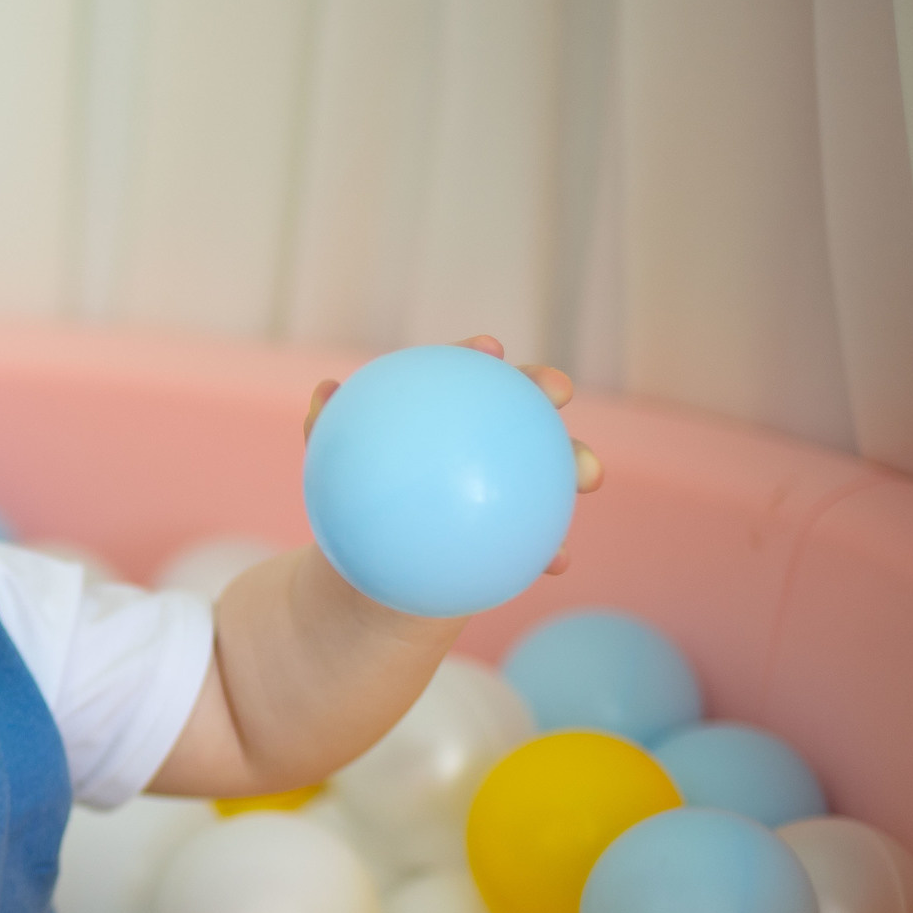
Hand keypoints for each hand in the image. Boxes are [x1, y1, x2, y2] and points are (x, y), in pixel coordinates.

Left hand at [302, 334, 603, 575]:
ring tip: (587, 475)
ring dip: (576, 463)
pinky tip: (558, 562)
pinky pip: (539, 537)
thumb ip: (329, 428)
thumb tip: (325, 392)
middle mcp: (486, 436)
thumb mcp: (338, 466)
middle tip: (557, 390)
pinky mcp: (516, 526)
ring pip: (550, 464)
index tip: (489, 350)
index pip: (462, 373)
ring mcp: (507, 479)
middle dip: (544, 390)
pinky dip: (551, 548)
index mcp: (445, 411)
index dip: (477, 356)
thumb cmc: (358, 498)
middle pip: (522, 404)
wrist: (378, 559)